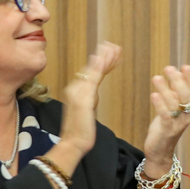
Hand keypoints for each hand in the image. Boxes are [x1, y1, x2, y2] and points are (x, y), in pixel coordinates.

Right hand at [45, 42, 118, 175]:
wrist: (73, 143)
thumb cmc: (81, 130)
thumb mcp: (87, 110)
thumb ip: (89, 98)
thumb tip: (93, 91)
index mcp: (78, 90)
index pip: (93, 72)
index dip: (104, 61)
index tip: (113, 52)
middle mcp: (76, 88)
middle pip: (93, 68)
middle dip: (105, 55)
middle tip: (117, 46)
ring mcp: (78, 92)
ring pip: (93, 70)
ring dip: (105, 58)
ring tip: (115, 48)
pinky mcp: (82, 98)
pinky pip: (92, 79)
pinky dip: (99, 68)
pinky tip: (105, 58)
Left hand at [142, 64, 189, 165]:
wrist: (160, 152)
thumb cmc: (165, 126)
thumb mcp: (172, 108)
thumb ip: (174, 92)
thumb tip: (174, 71)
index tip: (185, 66)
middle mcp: (187, 116)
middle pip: (186, 96)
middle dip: (178, 81)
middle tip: (169, 68)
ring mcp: (178, 124)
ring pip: (174, 104)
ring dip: (165, 89)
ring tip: (157, 78)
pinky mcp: (166, 130)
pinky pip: (165, 116)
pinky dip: (160, 105)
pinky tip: (154, 94)